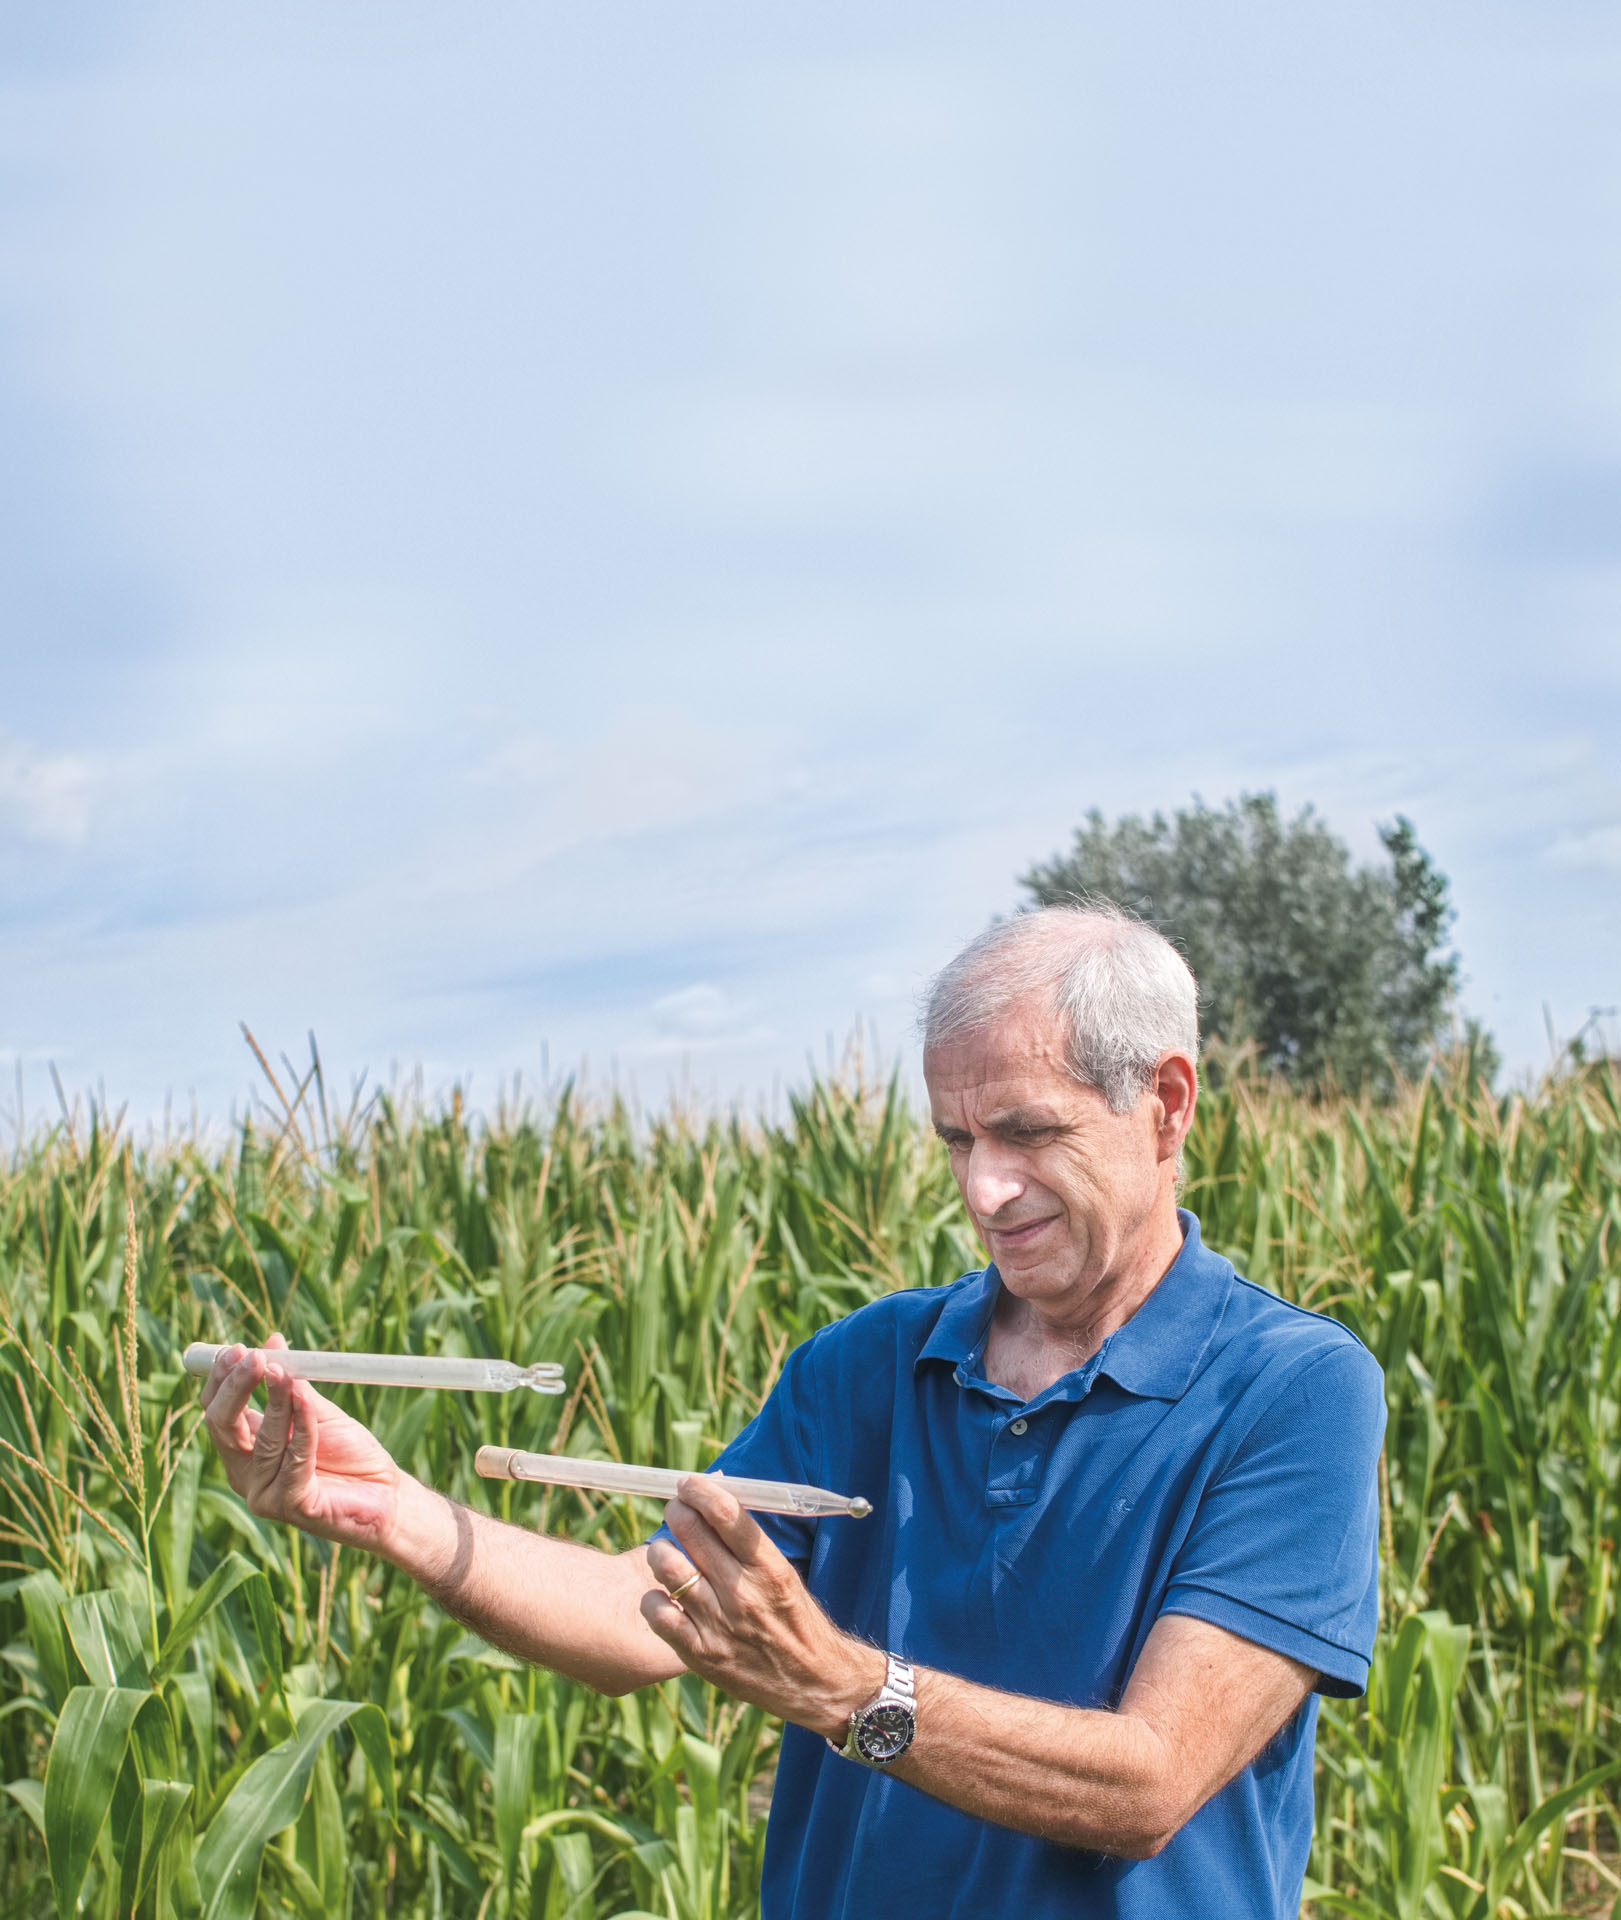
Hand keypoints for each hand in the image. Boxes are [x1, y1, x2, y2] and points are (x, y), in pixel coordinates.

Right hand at [199, 1335, 402, 1549]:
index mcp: (244, 1450)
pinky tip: (306, 1399)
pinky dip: (303, 1425)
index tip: (237, 1348)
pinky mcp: (290, 1506)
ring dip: (278, 1400)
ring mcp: (263, 1494)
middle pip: (222, 1425)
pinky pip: (294, 1458)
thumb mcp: (317, 1412)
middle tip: (255, 1355)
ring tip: (290, 1373)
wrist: (387, 1493)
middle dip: (237, 1386)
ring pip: (263, 1438)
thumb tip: (273, 1341)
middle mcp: (244, 1474)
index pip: (216, 1411)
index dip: (221, 1379)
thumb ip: (293, 1384)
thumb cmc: (349, 1453)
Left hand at [640, 1476, 883, 1739]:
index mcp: (768, 1566)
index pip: (727, 1513)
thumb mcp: (783, 1573)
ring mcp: (718, 1624)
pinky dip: (653, 1598)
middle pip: (691, 1531)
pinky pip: (657, 1613)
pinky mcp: (700, 1654)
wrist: (813, 1682)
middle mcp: (742, 1592)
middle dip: (676, 1510)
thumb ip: (749, 1538)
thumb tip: (718, 1493)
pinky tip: (664, 1595)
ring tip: (667, 1552)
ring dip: (661, 1550)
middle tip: (675, 1509)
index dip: (700, 1490)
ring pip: (668, 1566)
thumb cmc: (796, 1620)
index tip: (688, 1483)